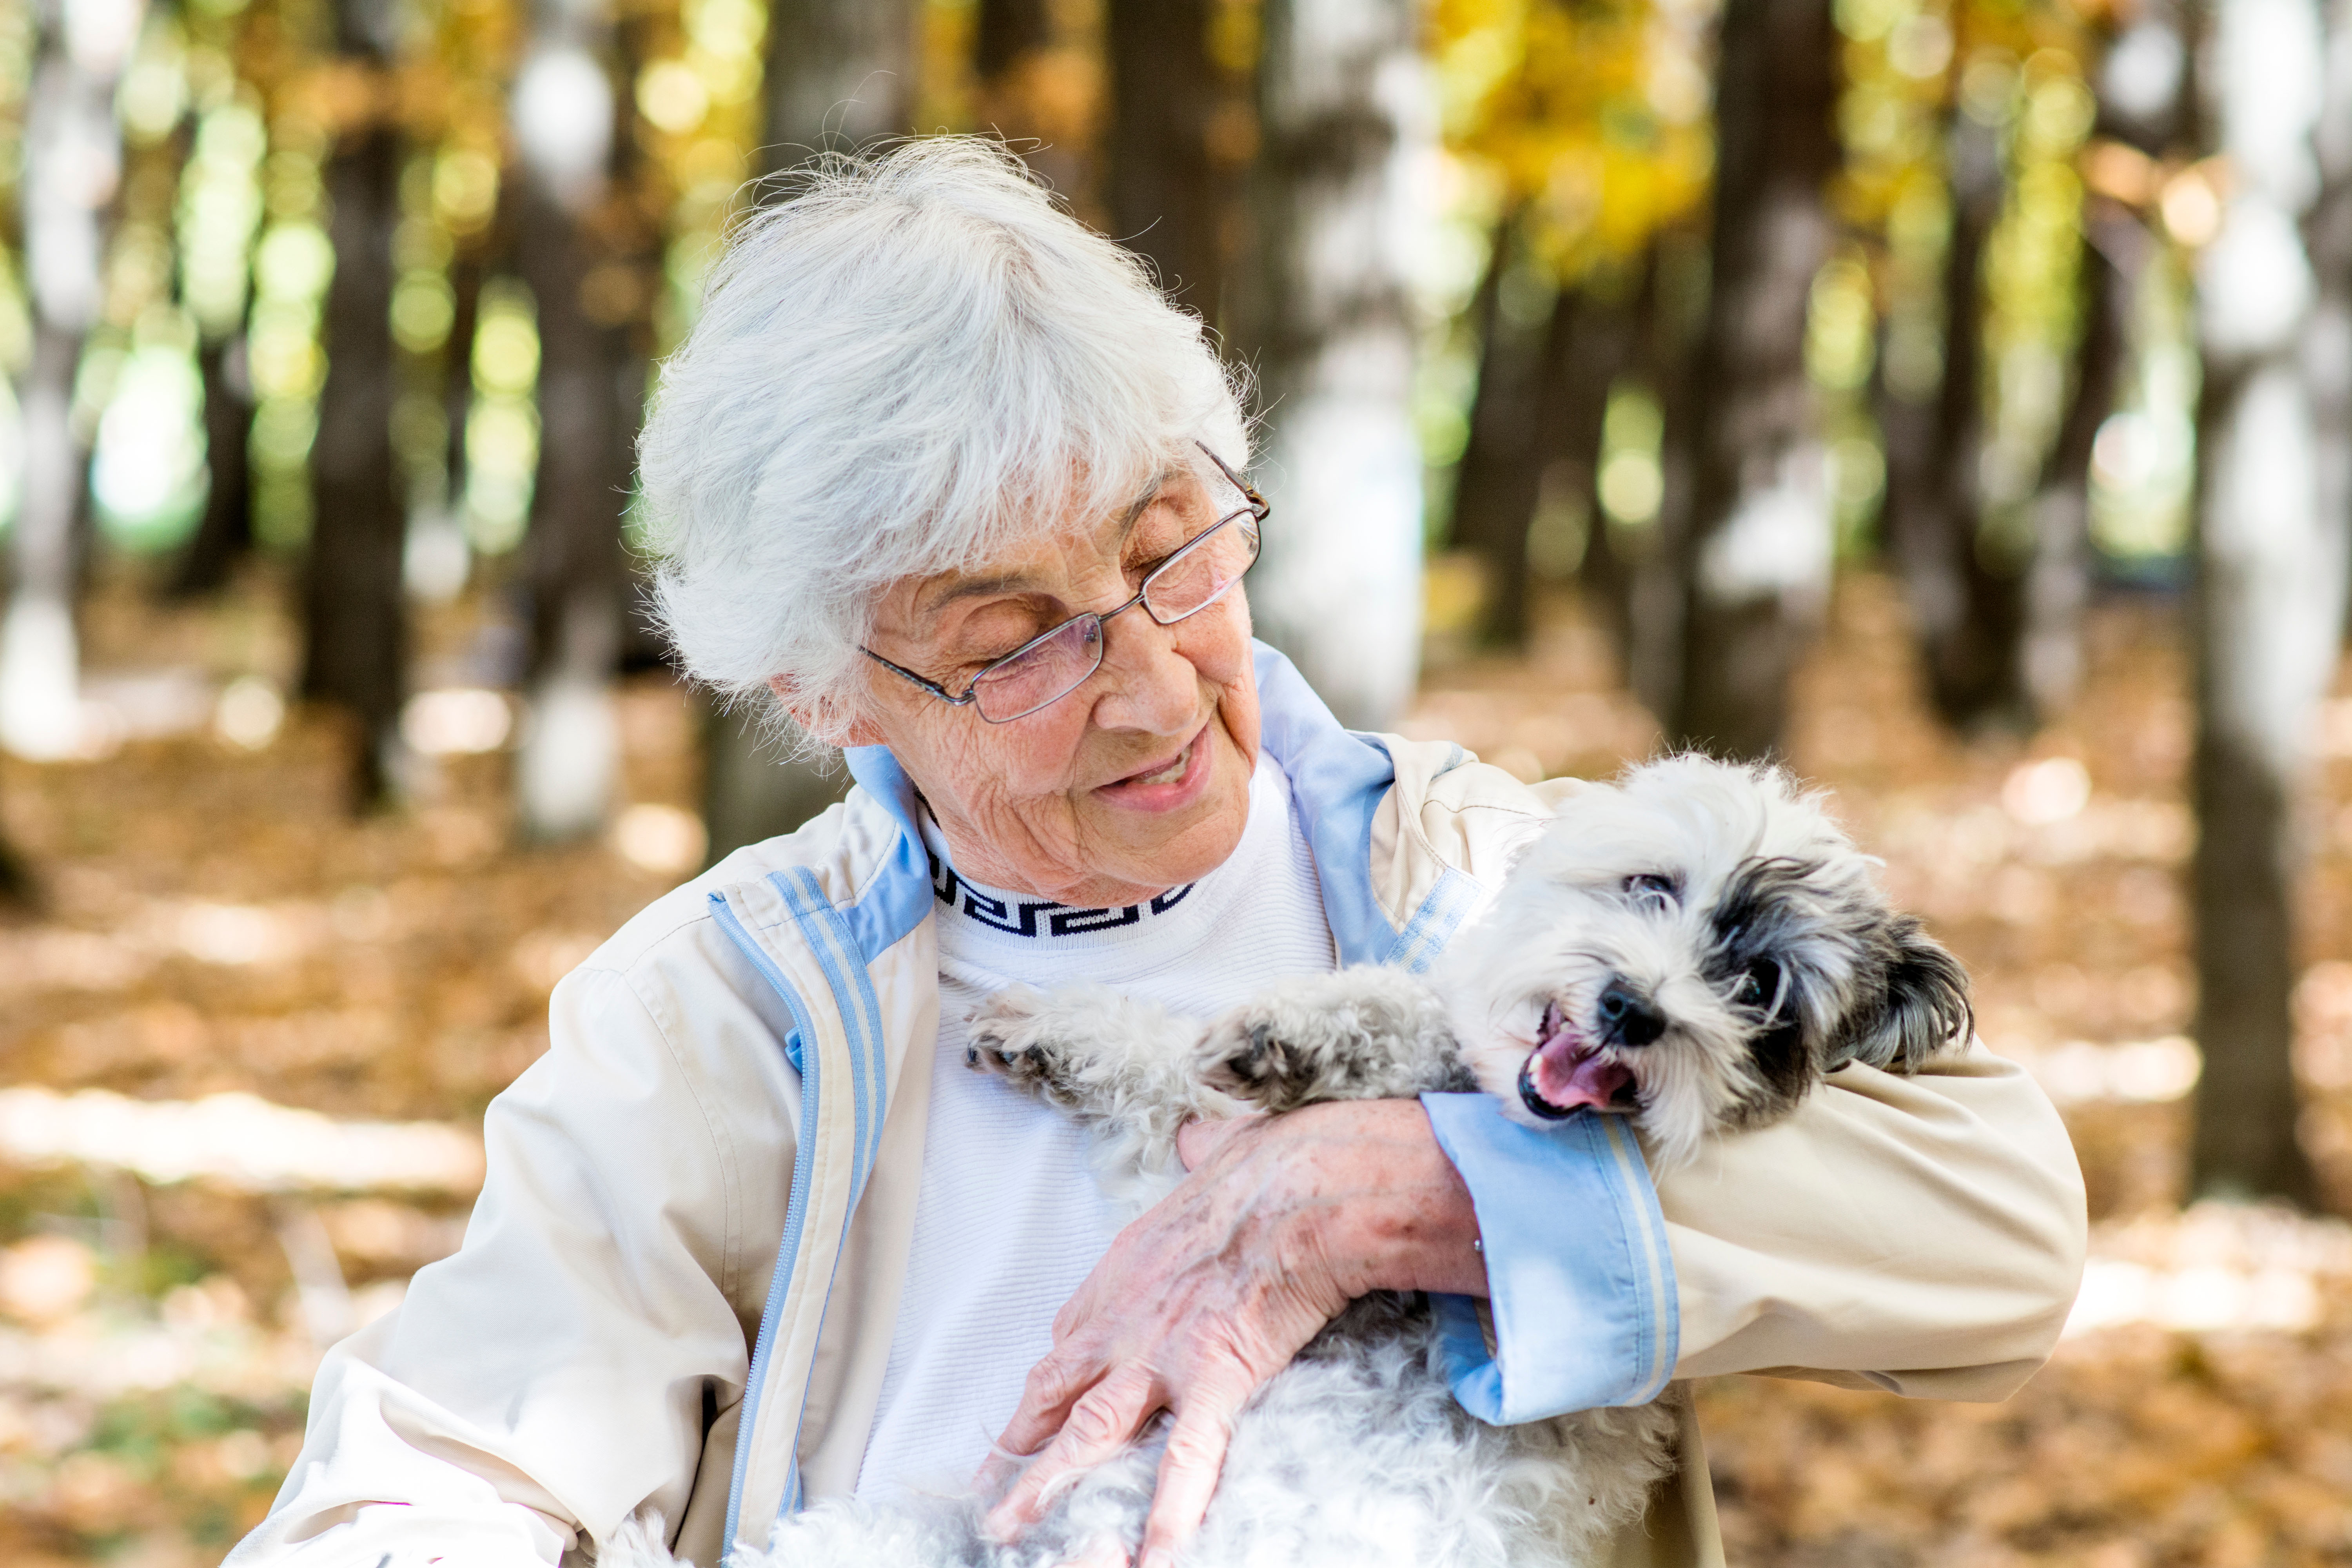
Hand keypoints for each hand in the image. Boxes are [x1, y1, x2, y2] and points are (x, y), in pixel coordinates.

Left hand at [979, 1099, 1484, 1567]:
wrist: (1304, 1184)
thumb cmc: (1273, 1163)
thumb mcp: (1218, 1151)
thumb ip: (1203, 1153)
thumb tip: (1202, 1137)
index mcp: (1126, 1268)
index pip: (1071, 1337)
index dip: (1049, 1380)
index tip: (1033, 1407)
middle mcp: (1126, 1316)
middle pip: (1054, 1391)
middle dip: (1018, 1443)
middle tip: (986, 1490)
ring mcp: (1160, 1354)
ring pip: (1086, 1433)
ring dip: (1045, 1486)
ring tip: (1008, 1533)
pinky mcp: (1212, 1381)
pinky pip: (1183, 1462)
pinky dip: (1165, 1514)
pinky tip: (1150, 1558)